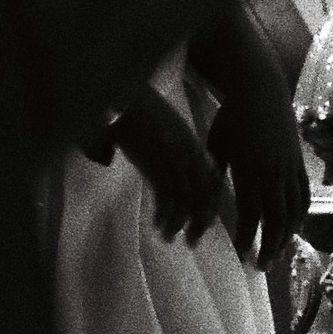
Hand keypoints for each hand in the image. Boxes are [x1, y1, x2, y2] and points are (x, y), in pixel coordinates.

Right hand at [106, 86, 225, 241]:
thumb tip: (172, 175)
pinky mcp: (153, 159)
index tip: (204, 223)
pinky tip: (158, 226)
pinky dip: (164, 215)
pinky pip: (166, 194)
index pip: (212, 180)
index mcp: (192, 144)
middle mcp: (188, 152)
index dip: (210, 204)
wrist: (120, 93)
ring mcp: (172, 156)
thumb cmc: (138, 111)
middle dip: (200, 220)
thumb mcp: (165, 129)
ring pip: (186, 198)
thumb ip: (174, 150)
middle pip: (205, 193)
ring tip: (171, 238)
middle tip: (193, 240)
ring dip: (179, 222)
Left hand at [205, 77, 310, 272]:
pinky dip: (300, 216)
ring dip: (287, 237)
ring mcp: (289, 168)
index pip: (250, 213)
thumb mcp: (214, 145)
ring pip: (294, 211)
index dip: (247, 237)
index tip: (240, 256)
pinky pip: (304, 196)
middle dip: (270, 246)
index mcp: (250, 168)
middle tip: (261, 267)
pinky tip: (293, 229)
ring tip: (277, 253)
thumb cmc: (230, 118)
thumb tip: (203, 204)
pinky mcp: (299, 163)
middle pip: (277, 219)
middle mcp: (273, 171)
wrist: (261, 91)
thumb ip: (213, 175)